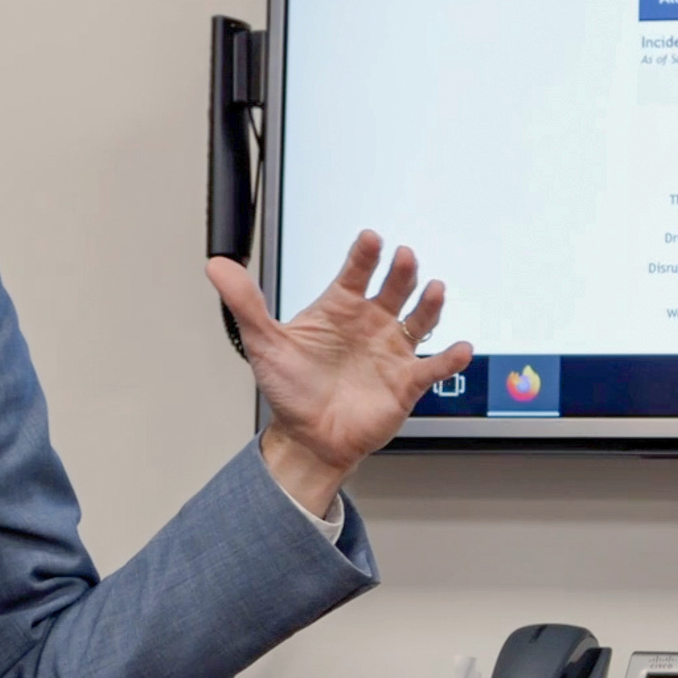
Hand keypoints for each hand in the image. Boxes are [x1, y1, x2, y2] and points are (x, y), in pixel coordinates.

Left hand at [206, 231, 473, 518]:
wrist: (308, 438)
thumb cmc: (289, 389)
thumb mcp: (264, 343)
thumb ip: (246, 303)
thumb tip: (217, 265)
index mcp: (338, 308)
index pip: (355, 272)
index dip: (364, 255)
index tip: (370, 239)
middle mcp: (369, 323)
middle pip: (392, 288)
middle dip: (399, 272)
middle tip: (403, 257)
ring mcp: (390, 350)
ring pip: (418, 320)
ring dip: (428, 304)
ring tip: (433, 289)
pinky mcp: (405, 382)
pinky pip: (434, 367)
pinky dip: (450, 358)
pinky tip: (460, 349)